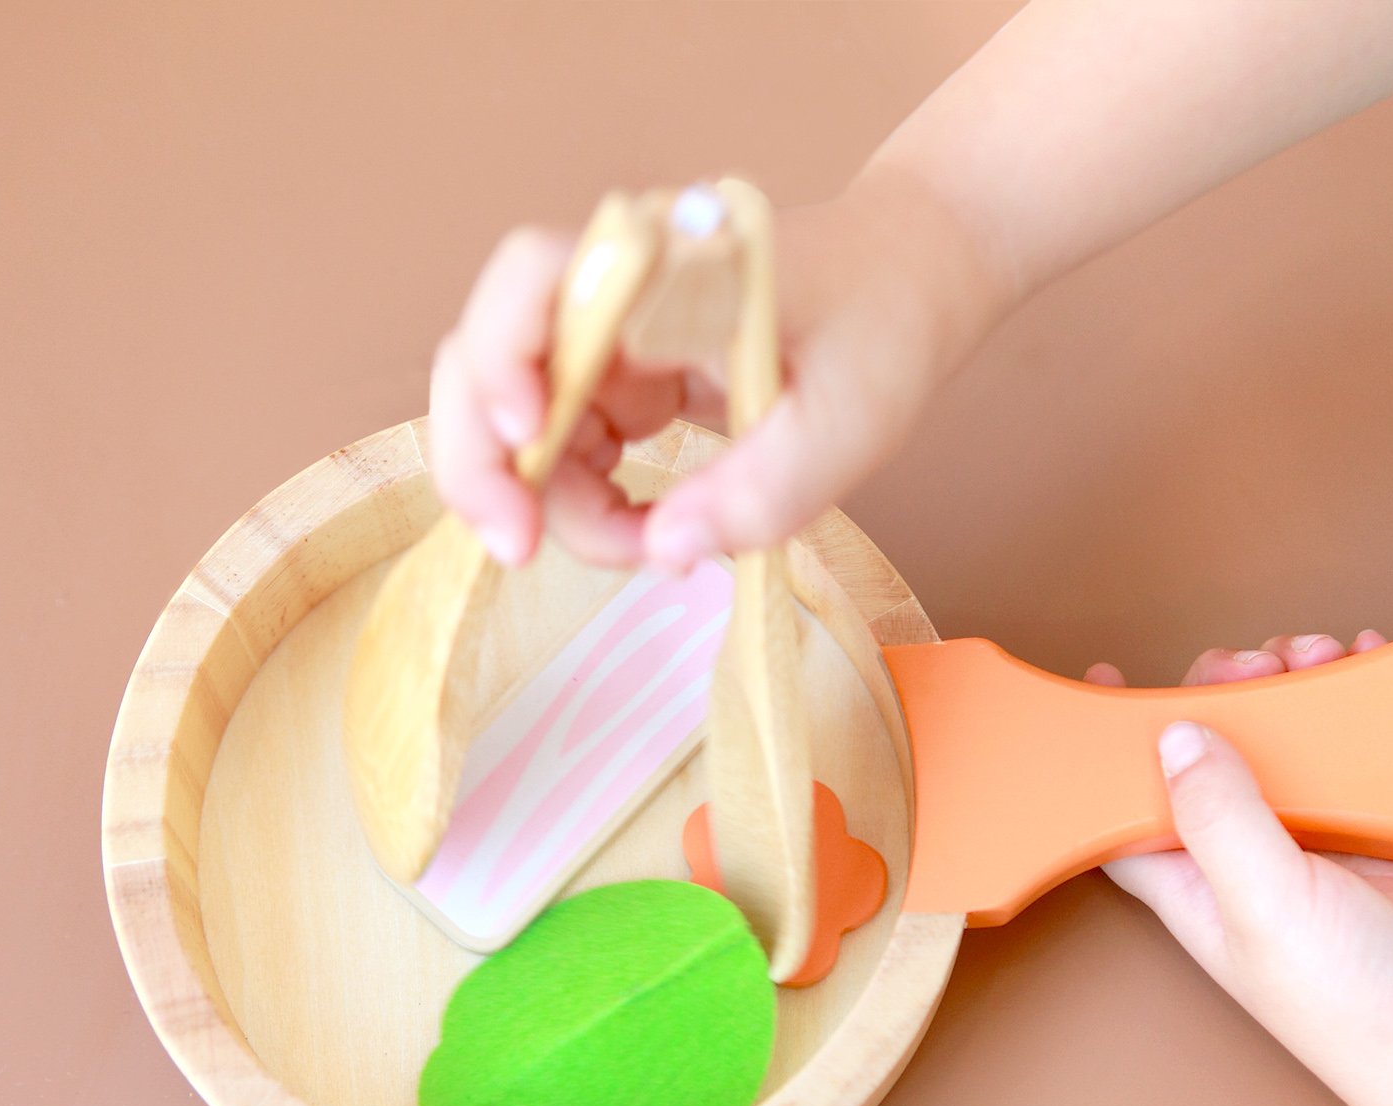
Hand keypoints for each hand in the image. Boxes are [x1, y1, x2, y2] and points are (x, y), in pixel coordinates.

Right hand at [426, 171, 1012, 571]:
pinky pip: (563, 446)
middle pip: (486, 357)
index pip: (533, 279)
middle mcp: (613, 292)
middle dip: (483, 461)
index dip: (502, 353)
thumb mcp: (851, 420)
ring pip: (516, 420)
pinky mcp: (619, 377)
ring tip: (643, 552)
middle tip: (517, 550)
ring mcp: (608, 337)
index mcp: (665, 268)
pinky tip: (644, 533)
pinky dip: (584, 503)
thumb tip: (663, 552)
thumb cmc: (884, 324)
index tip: (528, 435)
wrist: (909, 277)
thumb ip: (765, 489)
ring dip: (549, 501)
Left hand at [1095, 631, 1392, 1105]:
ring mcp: (1322, 839)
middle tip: (1258, 662)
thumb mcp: (1265, 905)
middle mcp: (1251, 856)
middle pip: (1218, 750)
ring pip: (1295, 740)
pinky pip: (1371, 750)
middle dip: (1231, 691)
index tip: (1107, 677)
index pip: (1127, 805)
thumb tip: (1175, 734)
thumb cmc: (1353, 1010)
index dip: (1110, 744)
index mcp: (1195, 882)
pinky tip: (1377, 669)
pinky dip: (1373, 708)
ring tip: (1322, 657)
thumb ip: (1219, 817)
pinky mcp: (1388, 829)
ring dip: (1304, 687)